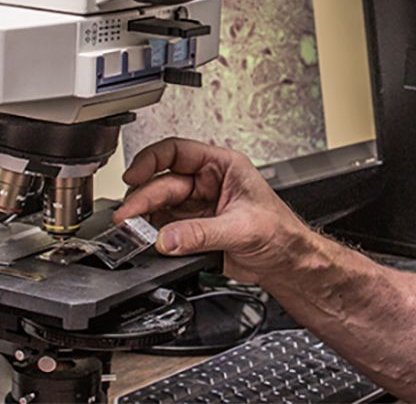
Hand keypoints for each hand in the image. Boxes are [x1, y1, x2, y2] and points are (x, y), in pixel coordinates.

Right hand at [112, 137, 311, 283]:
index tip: (133, 177)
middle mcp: (208, 181)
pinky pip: (165, 226)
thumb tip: (168, 237)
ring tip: (131, 230)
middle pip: (163, 182)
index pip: (177, 152)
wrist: (288, 264)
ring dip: (144, 217)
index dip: (151, 161)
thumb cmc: (282, 234)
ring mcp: (199, 205)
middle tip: (126, 217)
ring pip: (160, 205)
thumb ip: (201, 234)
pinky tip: (146, 240)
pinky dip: (153, 233)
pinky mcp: (194, 228)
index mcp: (223, 166)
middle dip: (143, 199)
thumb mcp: (242, 229)